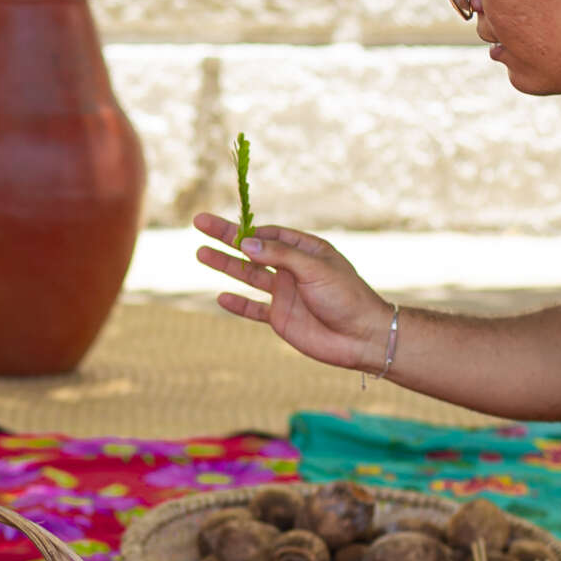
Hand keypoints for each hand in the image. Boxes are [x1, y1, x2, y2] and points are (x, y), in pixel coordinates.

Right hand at [192, 213, 392, 371]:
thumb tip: (246, 243)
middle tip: (200, 222)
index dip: (248, 228)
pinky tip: (221, 297)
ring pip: (248, 275)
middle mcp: (293, 269)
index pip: (271, 233)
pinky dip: (238, 304)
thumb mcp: (315, 269)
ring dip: (225, 264)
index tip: (229, 226)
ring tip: (201, 253)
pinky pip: (254, 308)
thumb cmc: (347, 297)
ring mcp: (285, 294)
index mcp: (306, 251)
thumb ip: (280, 256)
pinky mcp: (281, 318)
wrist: (361, 338)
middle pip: (253, 250)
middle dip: (226, 237)